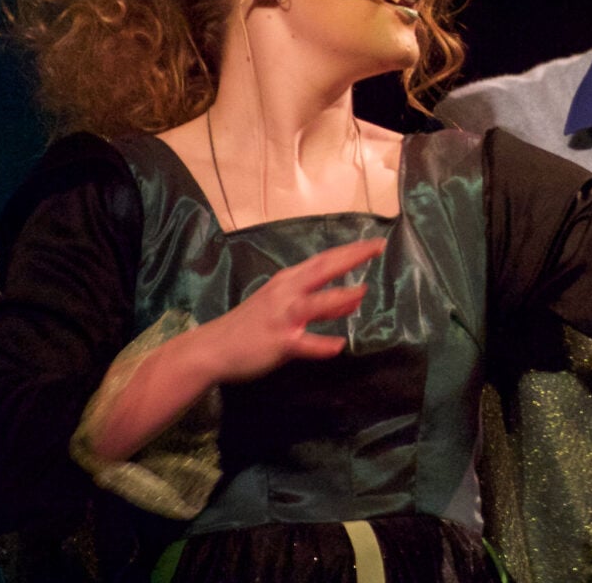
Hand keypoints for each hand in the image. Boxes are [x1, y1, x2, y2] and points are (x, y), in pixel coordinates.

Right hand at [203, 238, 378, 382]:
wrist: (213, 347)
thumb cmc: (252, 324)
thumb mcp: (285, 305)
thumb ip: (320, 301)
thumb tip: (356, 298)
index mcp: (289, 280)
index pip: (325, 260)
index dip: (351, 250)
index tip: (376, 243)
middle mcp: (287, 292)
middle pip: (323, 269)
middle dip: (352, 257)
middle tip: (378, 247)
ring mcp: (283, 317)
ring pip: (315, 303)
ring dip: (339, 298)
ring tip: (363, 292)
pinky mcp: (279, 342)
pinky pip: (303, 343)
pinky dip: (321, 345)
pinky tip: (338, 346)